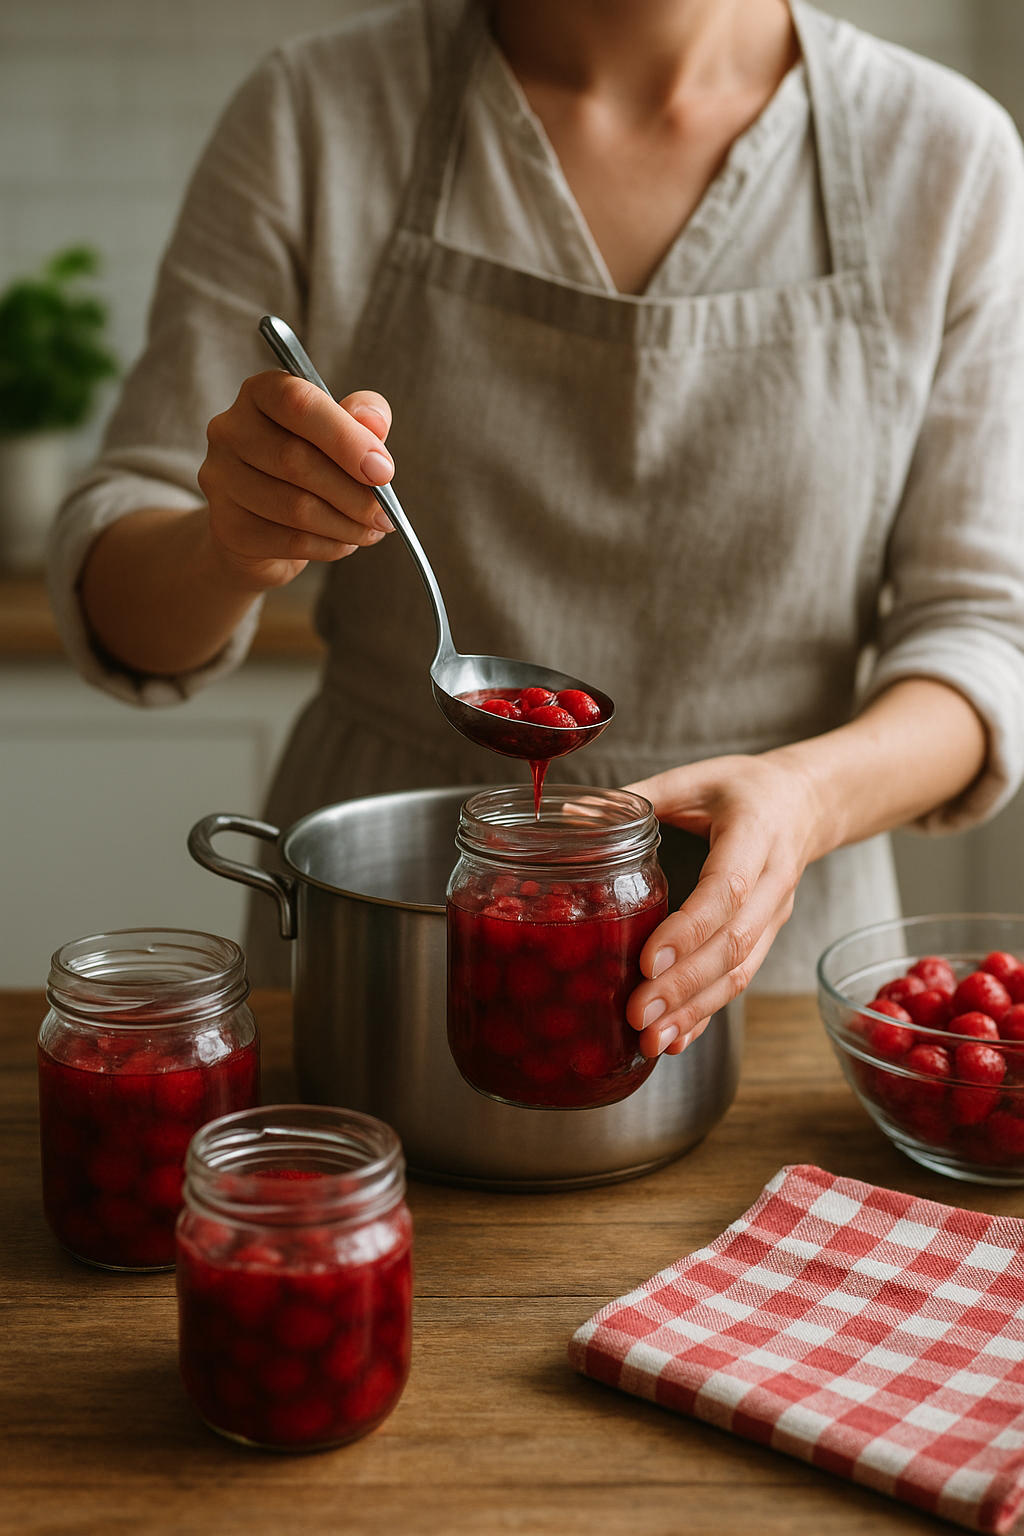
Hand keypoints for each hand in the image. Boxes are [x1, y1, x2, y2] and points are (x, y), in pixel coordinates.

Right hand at [198, 370, 396, 590]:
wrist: (261, 525)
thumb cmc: (309, 465)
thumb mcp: (342, 432)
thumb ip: (362, 418)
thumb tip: (375, 422)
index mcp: (261, 393)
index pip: (297, 402)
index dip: (345, 437)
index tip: (384, 470)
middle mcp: (230, 430)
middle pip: (296, 459)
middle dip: (354, 492)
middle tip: (385, 514)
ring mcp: (221, 479)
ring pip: (294, 506)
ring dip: (346, 524)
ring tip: (371, 530)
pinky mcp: (227, 526)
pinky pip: (288, 541)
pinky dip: (329, 545)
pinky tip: (345, 543)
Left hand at [623, 754, 822, 1058]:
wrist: (807, 803)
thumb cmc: (744, 789)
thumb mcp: (694, 780)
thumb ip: (637, 797)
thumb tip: (571, 816)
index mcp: (755, 834)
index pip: (728, 889)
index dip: (690, 929)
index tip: (649, 960)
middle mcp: (773, 881)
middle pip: (733, 943)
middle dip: (685, 985)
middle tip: (638, 1014)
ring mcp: (774, 916)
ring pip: (740, 972)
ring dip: (695, 1010)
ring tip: (650, 1039)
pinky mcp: (766, 938)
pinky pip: (739, 981)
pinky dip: (708, 1013)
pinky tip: (676, 1038)